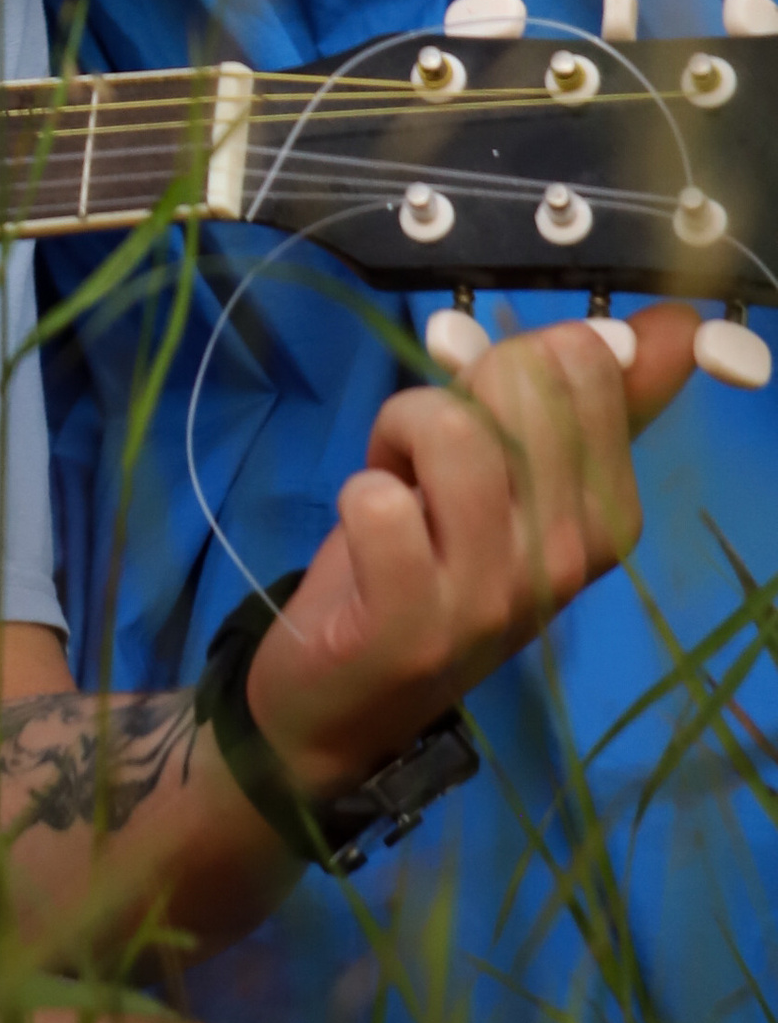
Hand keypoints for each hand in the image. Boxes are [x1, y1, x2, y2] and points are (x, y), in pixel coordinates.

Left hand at [245, 301, 698, 796]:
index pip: (584, 362)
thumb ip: (583, 401)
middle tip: (430, 458)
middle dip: (452, 388)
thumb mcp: (517, 477)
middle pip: (517, 382)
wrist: (351, 697)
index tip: (487, 417)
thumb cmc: (433, 562)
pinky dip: (358, 494)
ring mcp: (496, 595)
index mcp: (608, 515)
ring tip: (399, 490)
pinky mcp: (415, 621)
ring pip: (448, 427)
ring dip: (398, 435)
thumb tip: (670, 325)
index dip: (510, 361)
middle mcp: (569, 557)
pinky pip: (379, 500)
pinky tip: (368, 538)